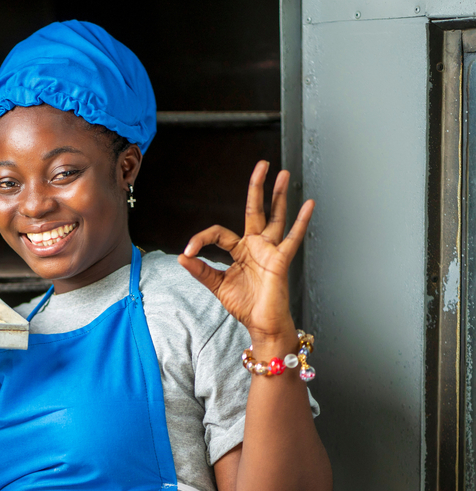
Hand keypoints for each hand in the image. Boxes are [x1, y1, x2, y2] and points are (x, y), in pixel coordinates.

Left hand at [177, 161, 314, 347]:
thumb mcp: (217, 286)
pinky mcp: (281, 260)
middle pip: (256, 210)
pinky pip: (293, 238)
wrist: (262, 324)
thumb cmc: (245, 305)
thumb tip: (181, 258)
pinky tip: (308, 204)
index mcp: (240, 251)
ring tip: (282, 175)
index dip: (201, 239)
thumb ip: (201, 271)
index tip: (189, 252)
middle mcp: (256, 246)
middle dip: (258, 188)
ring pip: (276, 217)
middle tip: (262, 166)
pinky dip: (301, 221)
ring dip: (279, 195)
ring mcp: (270, 250)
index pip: (219, 233)